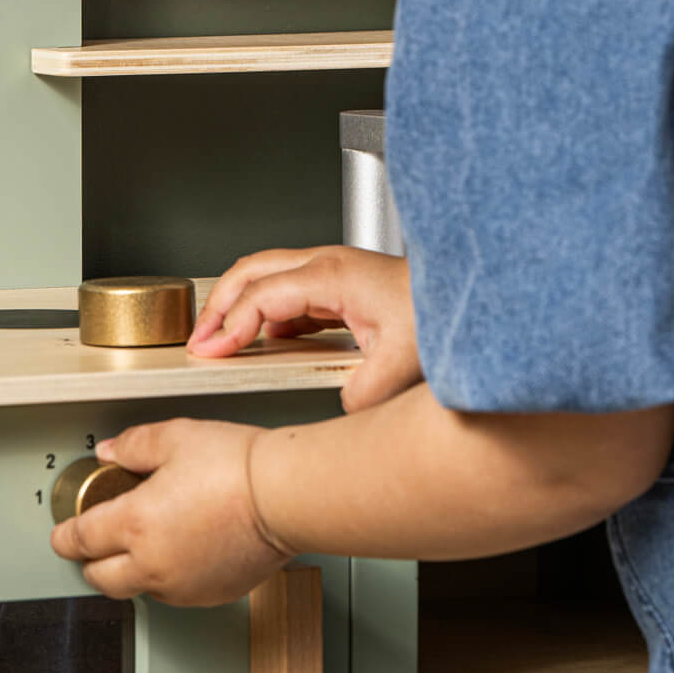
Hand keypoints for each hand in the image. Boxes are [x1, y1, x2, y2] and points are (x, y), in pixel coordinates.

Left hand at [48, 419, 291, 605]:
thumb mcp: (175, 438)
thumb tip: (111, 452)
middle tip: (93, 543)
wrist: (286, 496)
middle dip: (90, 562)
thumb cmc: (237, 466)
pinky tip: (178, 552)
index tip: (62, 533)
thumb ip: (133, 446)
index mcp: (135, 524)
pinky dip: (166, 578)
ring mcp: (183, 585)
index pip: (81, 539)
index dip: (65, 536)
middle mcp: (154, 563)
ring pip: (138, 590)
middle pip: (100, 579)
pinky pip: (175, 593)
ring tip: (141, 544)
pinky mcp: (212, 594)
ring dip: (130, 572)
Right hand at [189, 246, 420, 412]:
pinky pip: (287, 291)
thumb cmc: (443, 313)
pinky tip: (264, 340)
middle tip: (198, 339)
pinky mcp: (340, 283)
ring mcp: (332, 270)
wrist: (475, 293)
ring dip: (238, 304)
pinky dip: (265, 312)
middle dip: (217, 305)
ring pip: (264, 275)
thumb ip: (362, 393)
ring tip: (221, 339)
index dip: (230, 326)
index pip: (260, 296)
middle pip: (249, 271)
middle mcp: (327, 264)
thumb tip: (338, 408)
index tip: (210, 352)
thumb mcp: (403, 365)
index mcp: (332, 275)